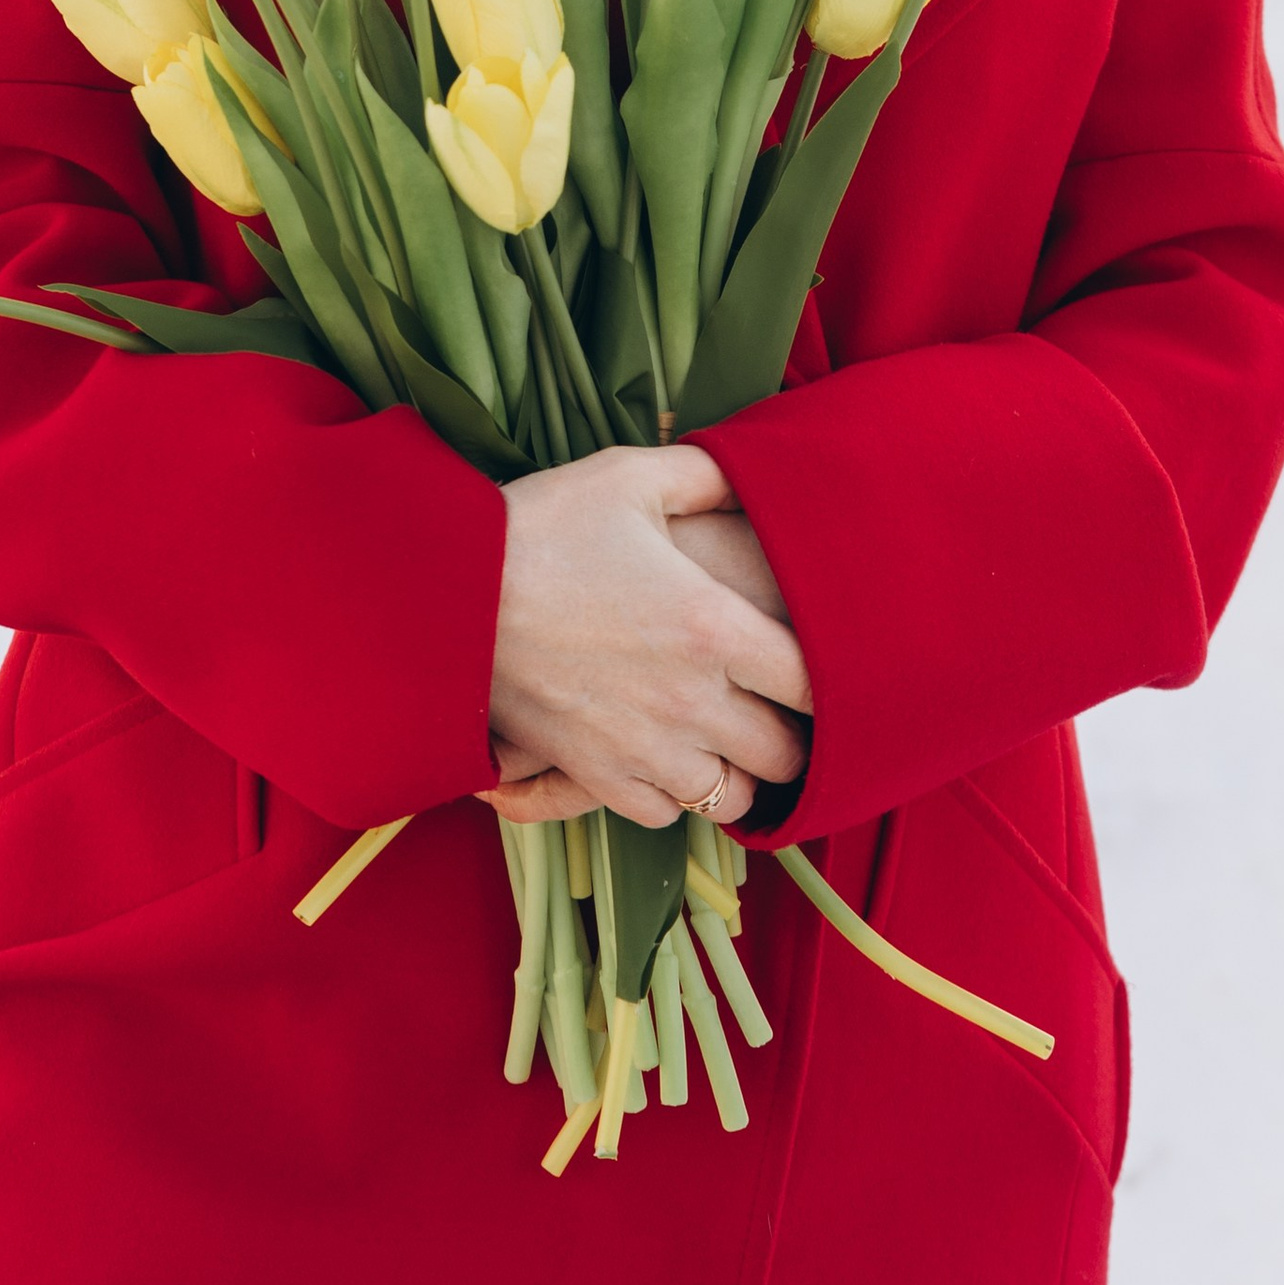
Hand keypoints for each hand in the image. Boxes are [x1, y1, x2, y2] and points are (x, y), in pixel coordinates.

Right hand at [480, 444, 809, 830]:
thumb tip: (751, 470)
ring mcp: (644, 745)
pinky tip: (671, 760)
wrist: (449, 595)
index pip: (816, 683)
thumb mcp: (630, 477)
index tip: (823, 667)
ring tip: (732, 744)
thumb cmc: (543, 526)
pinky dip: (677, 796)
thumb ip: (707, 473)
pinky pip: (664, 814)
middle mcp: (691, 698)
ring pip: (730, 796)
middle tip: (784, 711)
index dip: (834, 680)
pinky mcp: (596, 774)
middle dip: (795, 736)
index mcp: (712, 625)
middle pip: (785, 753)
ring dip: (741, 774)